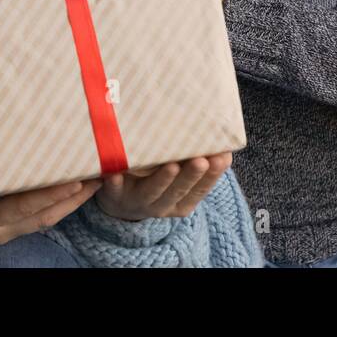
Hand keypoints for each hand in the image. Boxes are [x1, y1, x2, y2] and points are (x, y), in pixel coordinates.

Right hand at [0, 156, 100, 246]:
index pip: (23, 208)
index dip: (50, 195)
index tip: (73, 180)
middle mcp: (1, 230)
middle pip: (45, 216)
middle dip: (73, 198)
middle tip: (98, 176)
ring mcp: (5, 231)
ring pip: (46, 219)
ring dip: (71, 202)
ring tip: (95, 181)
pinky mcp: (7, 225)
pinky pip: (39, 216)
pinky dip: (58, 203)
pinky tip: (72, 188)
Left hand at [95, 154, 232, 221]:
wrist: (121, 202)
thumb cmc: (156, 179)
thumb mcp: (177, 176)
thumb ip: (193, 158)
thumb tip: (219, 133)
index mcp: (181, 201)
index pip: (200, 189)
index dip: (212, 176)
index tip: (222, 158)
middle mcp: (162, 204)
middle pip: (178, 191)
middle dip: (190, 176)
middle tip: (201, 160)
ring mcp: (138, 200)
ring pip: (151, 191)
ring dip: (162, 180)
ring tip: (171, 165)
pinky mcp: (114, 195)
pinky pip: (115, 190)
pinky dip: (116, 183)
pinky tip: (117, 173)